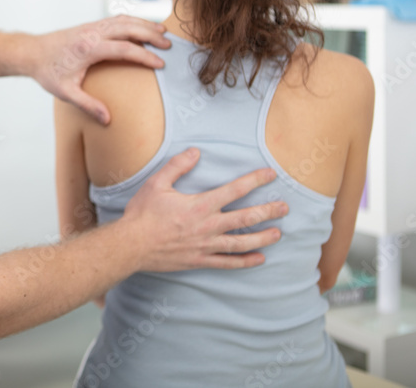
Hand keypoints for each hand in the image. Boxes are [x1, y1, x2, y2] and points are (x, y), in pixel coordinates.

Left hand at [28, 15, 169, 124]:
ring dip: (144, 24)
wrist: (31, 53)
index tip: (161, 64)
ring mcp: (92, 27)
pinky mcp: (90, 26)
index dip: (145, 56)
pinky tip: (142, 27)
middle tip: (169, 45)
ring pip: (124, 20)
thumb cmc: (47, 72)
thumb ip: (87, 105)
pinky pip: (116, 19)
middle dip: (151, 35)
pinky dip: (132, 21)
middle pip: (128, 28)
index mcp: (88, 48)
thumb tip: (107, 119)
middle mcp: (92, 33)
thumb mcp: (65, 92)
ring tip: (163, 32)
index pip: (124, 49)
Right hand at [121, 148, 286, 271]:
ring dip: (262, 238)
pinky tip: (259, 259)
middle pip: (246, 218)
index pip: (235, 190)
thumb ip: (177, 166)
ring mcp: (206, 246)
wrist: (131, 245)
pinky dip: (245, 262)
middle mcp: (208, 226)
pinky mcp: (200, 261)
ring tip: (278, 234)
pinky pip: (227, 263)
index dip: (255, 180)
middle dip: (268, 211)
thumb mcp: (157, 184)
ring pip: (242, 243)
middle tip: (284, 208)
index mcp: (200, 205)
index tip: (270, 175)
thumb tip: (195, 152)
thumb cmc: (143, 214)